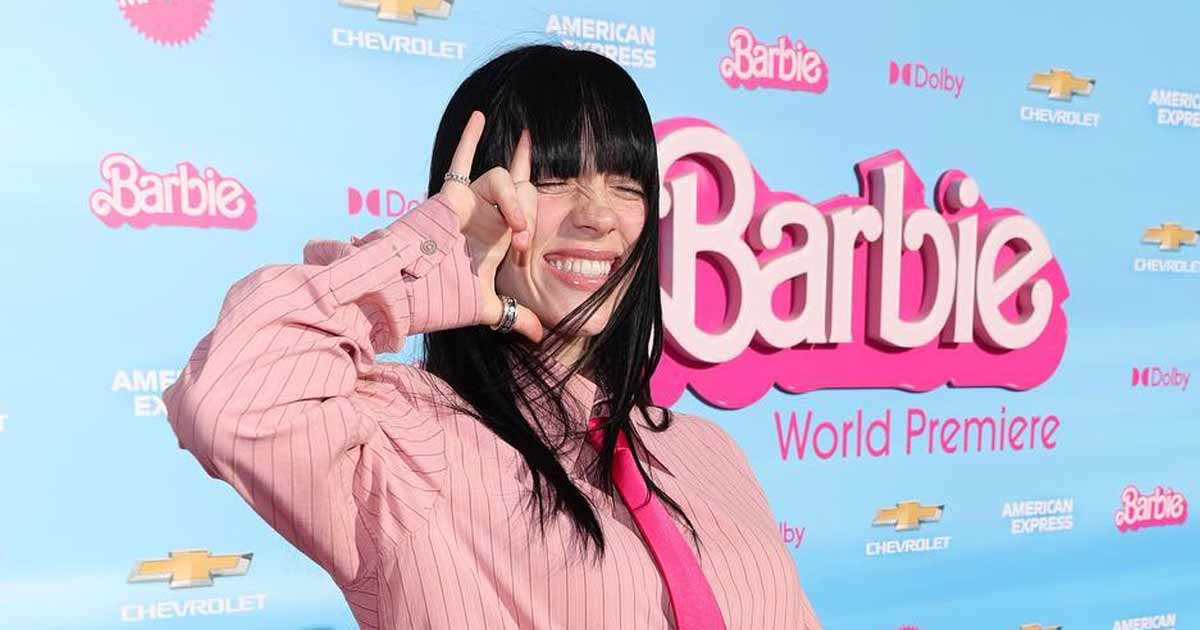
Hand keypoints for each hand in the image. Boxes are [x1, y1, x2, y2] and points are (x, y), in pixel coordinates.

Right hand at [436, 110, 543, 341]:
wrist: (411, 292)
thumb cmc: (442, 296)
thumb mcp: (486, 307)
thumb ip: (515, 317)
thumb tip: (541, 336)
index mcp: (496, 235)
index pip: (523, 209)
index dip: (534, 208)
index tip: (528, 240)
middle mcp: (485, 213)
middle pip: (521, 191)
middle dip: (529, 212)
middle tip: (522, 244)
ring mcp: (469, 201)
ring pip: (502, 181)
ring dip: (514, 203)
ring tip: (515, 231)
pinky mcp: (452, 194)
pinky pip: (463, 160)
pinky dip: (470, 137)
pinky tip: (480, 117)